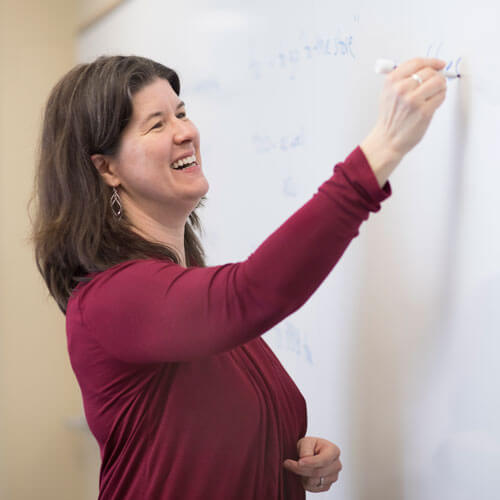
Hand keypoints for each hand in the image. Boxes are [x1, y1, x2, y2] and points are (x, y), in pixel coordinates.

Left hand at [283, 436, 341, 492]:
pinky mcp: (327, 486)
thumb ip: (306, 449)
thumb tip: (304, 459)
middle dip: (301, 469)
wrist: (311, 453)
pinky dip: (305, 481)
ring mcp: (333, 477)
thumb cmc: (310, 446)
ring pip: (314, 481)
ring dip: (302, 475)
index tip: (299, 462)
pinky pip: (313, 488)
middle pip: (318, 472)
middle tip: (287, 463)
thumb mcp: (306, 441)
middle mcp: (336, 465)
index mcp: (334, 451)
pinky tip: (303, 473)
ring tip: (298, 466)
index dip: (311, 462)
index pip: (324, 460)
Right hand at [360, 57, 447, 186]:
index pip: (417, 63)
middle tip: (435, 84)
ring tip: (434, 94)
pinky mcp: (423, 111)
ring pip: (438, 82)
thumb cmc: (390, 118)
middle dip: (436, 77)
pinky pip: (441, 96)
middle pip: (430, 71)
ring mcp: (413, 100)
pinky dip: (440, 98)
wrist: (388, 139)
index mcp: (392, 81)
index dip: (432, 62)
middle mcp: (401, 89)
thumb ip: (403, 78)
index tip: (439, 64)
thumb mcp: (388, 93)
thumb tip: (428, 67)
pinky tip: (432, 104)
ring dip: (440, 87)